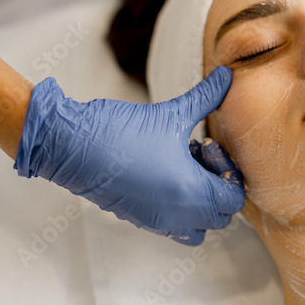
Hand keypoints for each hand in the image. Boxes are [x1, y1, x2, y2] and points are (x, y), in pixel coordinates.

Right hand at [14, 66, 244, 244]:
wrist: (71, 146)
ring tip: (183, 167)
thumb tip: (226, 75)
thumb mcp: (171, 113)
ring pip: (198, 228)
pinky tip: (163, 170)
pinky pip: (173, 227)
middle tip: (198, 154)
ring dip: (200, 201)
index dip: (230, 171)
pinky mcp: (139, 220)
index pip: (233, 199)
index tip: (207, 145)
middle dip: (217, 185)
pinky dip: (179, 206)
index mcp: (189, 192)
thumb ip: (206, 97)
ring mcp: (156, 221)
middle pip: (220, 216)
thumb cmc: (120, 132)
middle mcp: (176, 215)